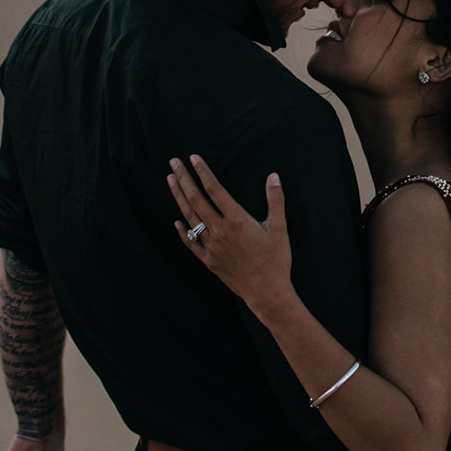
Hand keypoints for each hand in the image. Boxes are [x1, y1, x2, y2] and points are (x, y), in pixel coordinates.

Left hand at [169, 157, 293, 314]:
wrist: (267, 292)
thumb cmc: (276, 260)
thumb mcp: (280, 228)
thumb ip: (276, 200)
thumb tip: (273, 176)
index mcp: (237, 220)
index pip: (215, 190)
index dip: (203, 172)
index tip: (193, 158)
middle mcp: (220, 231)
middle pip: (196, 200)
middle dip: (184, 179)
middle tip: (173, 162)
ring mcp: (211, 247)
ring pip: (190, 217)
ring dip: (179, 197)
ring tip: (170, 181)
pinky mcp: (208, 261)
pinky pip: (190, 242)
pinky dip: (182, 230)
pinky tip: (176, 220)